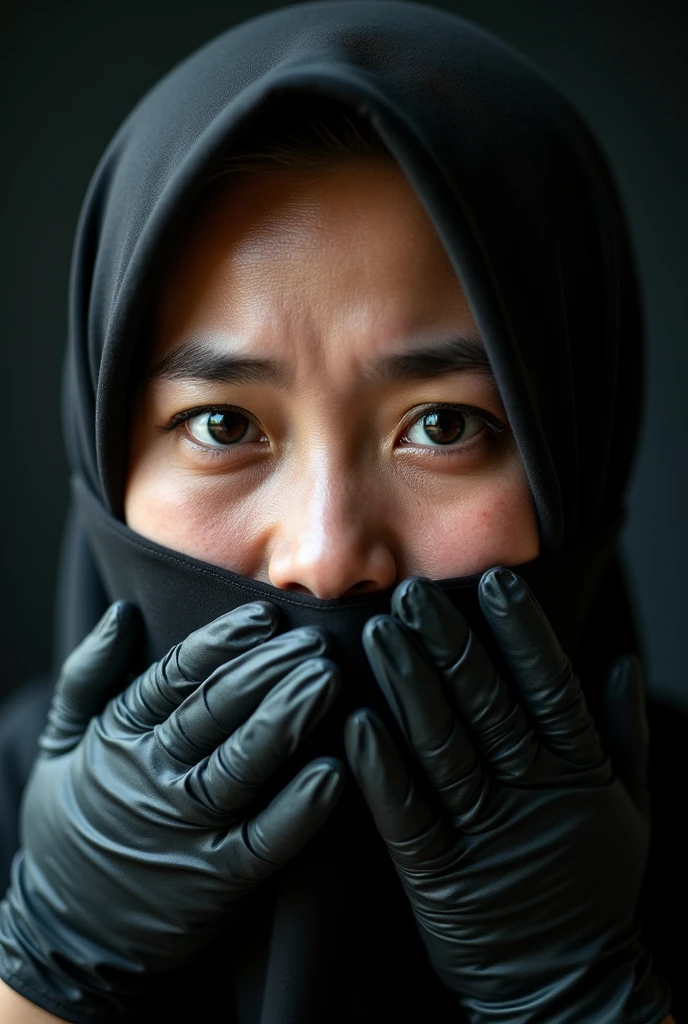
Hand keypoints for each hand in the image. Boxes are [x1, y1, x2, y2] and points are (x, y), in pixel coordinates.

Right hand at [0, 601, 344, 1020]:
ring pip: (241, 763)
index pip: (175, 676)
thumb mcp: (62, 740)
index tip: (266, 614)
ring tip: (328, 679)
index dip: (223, 641)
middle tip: (316, 637)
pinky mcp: (216, 879)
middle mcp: (154, 776)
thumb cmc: (72, 817)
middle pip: (216, 711)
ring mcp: (186, 829)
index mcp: (121, 734)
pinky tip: (334, 772)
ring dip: (287, 719)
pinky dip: (298, 809)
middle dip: (268, 669)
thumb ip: (90, 674)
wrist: (66, 928)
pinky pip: (263, 840)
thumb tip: (122, 612)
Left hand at [345, 570, 670, 1022]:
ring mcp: (485, 835)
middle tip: (411, 593)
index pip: (549, 687)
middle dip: (449, 645)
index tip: (494, 583)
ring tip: (379, 635)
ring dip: (410, 688)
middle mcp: (532, 793)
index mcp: (577, 770)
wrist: (569, 983)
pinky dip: (382, 769)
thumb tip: (621, 663)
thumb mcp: (630, 807)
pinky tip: (358, 722)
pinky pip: (407, 815)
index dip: (522, 634)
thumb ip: (625, 732)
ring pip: (444, 748)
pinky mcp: (440, 878)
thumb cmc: (595, 886)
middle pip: (487, 705)